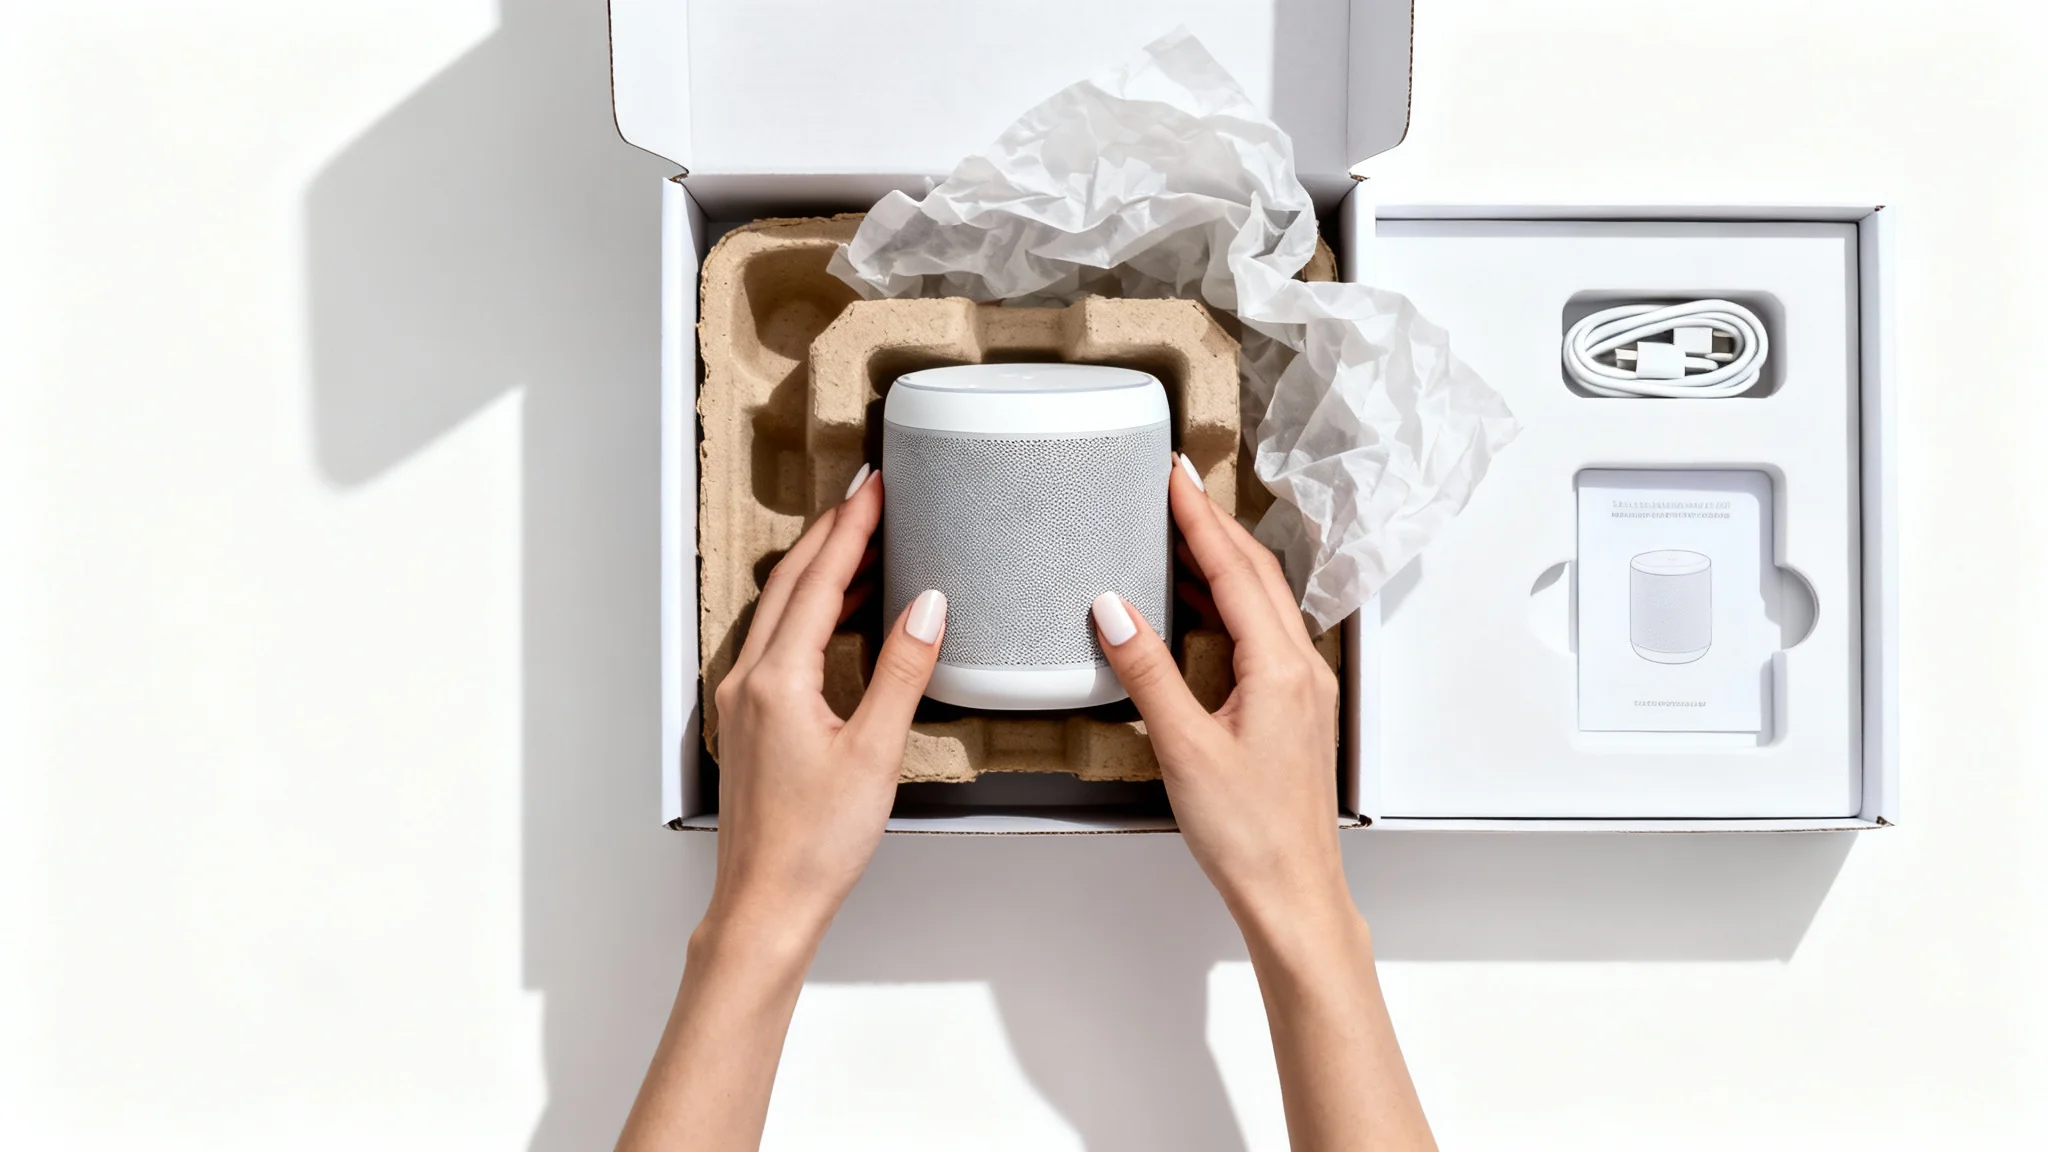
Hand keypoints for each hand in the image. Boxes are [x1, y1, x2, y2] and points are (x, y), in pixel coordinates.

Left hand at [707, 466, 947, 943]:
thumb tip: (927, 606)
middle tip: (870, 496)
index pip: (818, 580)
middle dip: (832, 533)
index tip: (876, 489)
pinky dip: (812, 611)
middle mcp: (750, 680)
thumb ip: (903, 670)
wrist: (767, 904)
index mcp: (777, 679)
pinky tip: (843, 614)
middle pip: (791, 582)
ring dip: (822, 569)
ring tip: (865, 541)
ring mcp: (743, 699)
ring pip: (781, 610)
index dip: (852, 529)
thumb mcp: (876, 753)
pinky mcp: (750, 720)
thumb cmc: (814, 845)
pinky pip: (779, 642)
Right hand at [1090, 454, 1346, 935]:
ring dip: (1220, 562)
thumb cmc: (1249, 835)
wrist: (1292, 893)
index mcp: (1278, 666)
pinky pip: (1260, 633)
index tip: (1172, 475)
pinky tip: (1196, 607)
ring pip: (1260, 602)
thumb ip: (1146, 671)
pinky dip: (1226, 603)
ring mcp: (1301, 688)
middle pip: (1255, 573)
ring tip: (1176, 532)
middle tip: (1173, 486)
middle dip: (1212, 524)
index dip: (1199, 517)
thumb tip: (1113, 609)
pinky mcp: (1292, 710)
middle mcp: (1299, 667)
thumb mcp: (1182, 747)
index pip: (1234, 569)